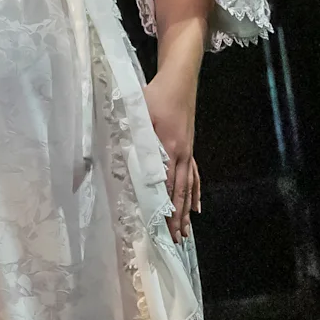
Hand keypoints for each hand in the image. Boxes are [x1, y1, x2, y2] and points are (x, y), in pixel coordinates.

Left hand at [143, 70, 200, 241]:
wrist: (180, 78)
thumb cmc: (157, 94)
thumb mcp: (140, 111)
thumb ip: (133, 133)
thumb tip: (123, 154)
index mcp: (168, 148)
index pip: (167, 185)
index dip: (166, 207)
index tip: (163, 228)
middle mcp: (182, 154)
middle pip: (181, 192)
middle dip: (179, 217)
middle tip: (177, 240)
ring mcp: (188, 151)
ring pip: (189, 187)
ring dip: (187, 210)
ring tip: (187, 231)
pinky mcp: (188, 147)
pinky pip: (194, 175)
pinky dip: (195, 192)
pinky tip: (196, 206)